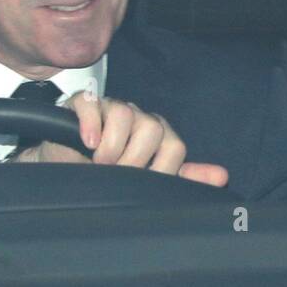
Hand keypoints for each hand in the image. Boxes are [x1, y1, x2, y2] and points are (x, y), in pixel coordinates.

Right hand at [14, 91, 228, 187]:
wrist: (64, 167)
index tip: (139, 183)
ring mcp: (111, 107)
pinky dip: (91, 124)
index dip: (159, 170)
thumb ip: (182, 178)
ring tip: (98, 164)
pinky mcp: (82, 103)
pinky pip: (92, 103)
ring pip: (125, 114)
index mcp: (159, 135)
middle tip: (116, 174)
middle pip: (153, 129)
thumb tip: (222, 176)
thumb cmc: (107, 174)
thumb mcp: (146, 180)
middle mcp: (139, 118)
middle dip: (134, 160)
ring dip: (111, 147)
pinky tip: (86, 142)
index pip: (175, 147)